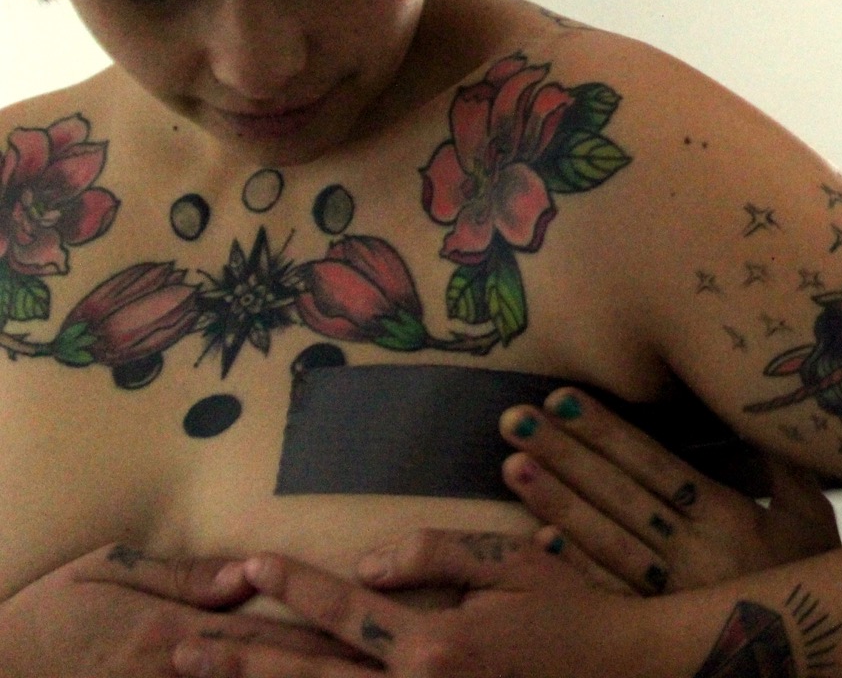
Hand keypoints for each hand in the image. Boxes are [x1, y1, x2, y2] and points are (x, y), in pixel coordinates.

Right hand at [9, 543, 357, 676]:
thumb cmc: (44, 619)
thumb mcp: (104, 574)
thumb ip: (180, 577)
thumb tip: (245, 574)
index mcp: (177, 630)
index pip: (268, 633)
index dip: (327, 637)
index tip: (380, 636)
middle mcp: (181, 673)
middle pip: (273, 674)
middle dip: (336, 674)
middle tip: (396, 670)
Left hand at [161, 545, 628, 677]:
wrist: (627, 671)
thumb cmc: (573, 615)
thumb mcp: (514, 566)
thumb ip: (439, 554)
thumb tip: (370, 565)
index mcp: (437, 646)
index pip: (346, 611)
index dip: (294, 586)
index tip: (247, 566)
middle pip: (312, 677)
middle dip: (243, 660)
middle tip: (180, 647)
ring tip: (203, 677)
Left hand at [497, 387, 841, 593]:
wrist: (806, 646)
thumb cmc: (810, 575)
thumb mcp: (810, 515)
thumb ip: (782, 463)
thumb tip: (756, 404)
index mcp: (727, 517)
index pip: (654, 464)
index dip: (608, 431)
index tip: (564, 399)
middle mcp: (693, 553)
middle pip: (619, 496)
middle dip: (566, 455)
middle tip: (515, 420)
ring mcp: (670, 595)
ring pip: (605, 541)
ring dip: (557, 503)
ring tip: (514, 466)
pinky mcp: (656, 627)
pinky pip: (608, 596)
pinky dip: (573, 569)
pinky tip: (536, 543)